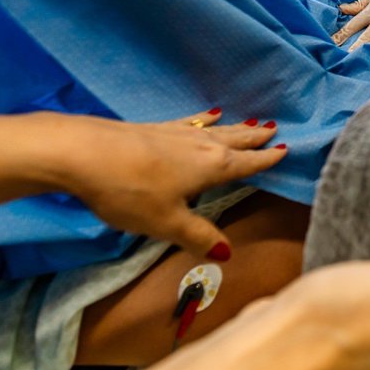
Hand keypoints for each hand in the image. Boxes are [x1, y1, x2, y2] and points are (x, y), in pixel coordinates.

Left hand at [49, 110, 286, 260]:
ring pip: (215, 129)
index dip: (266, 159)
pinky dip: (204, 119)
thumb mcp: (166, 222)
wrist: (82, 152)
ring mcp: (175, 132)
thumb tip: (227, 254)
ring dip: (234, 127)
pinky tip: (206, 115)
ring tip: (251, 121)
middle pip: (234, 139)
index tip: (287, 149)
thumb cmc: (129, 191)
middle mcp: (199, 145)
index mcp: (211, 166)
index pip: (246, 163)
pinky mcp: (153, 128)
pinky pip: (191, 122)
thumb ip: (198, 236)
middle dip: (254, 137)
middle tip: (275, 128)